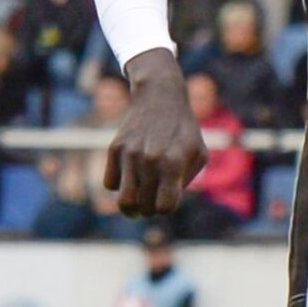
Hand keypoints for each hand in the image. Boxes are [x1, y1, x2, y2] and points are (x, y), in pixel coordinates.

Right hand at [102, 48, 205, 217]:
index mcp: (173, 163)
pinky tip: (129, 177)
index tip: (168, 198)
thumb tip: (164, 205)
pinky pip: (109, 184)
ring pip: (124, 201)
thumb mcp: (198, 154)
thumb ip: (185, 182)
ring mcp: (129, 154)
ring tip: (139, 200)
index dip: (167, 208)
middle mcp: (149, 159)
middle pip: (144, 207)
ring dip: (132, 206)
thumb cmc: (184, 130)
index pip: (165, 207)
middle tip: (154, 199)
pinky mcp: (114, 148)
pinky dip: (119, 186)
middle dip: (150, 209)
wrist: (160, 97)